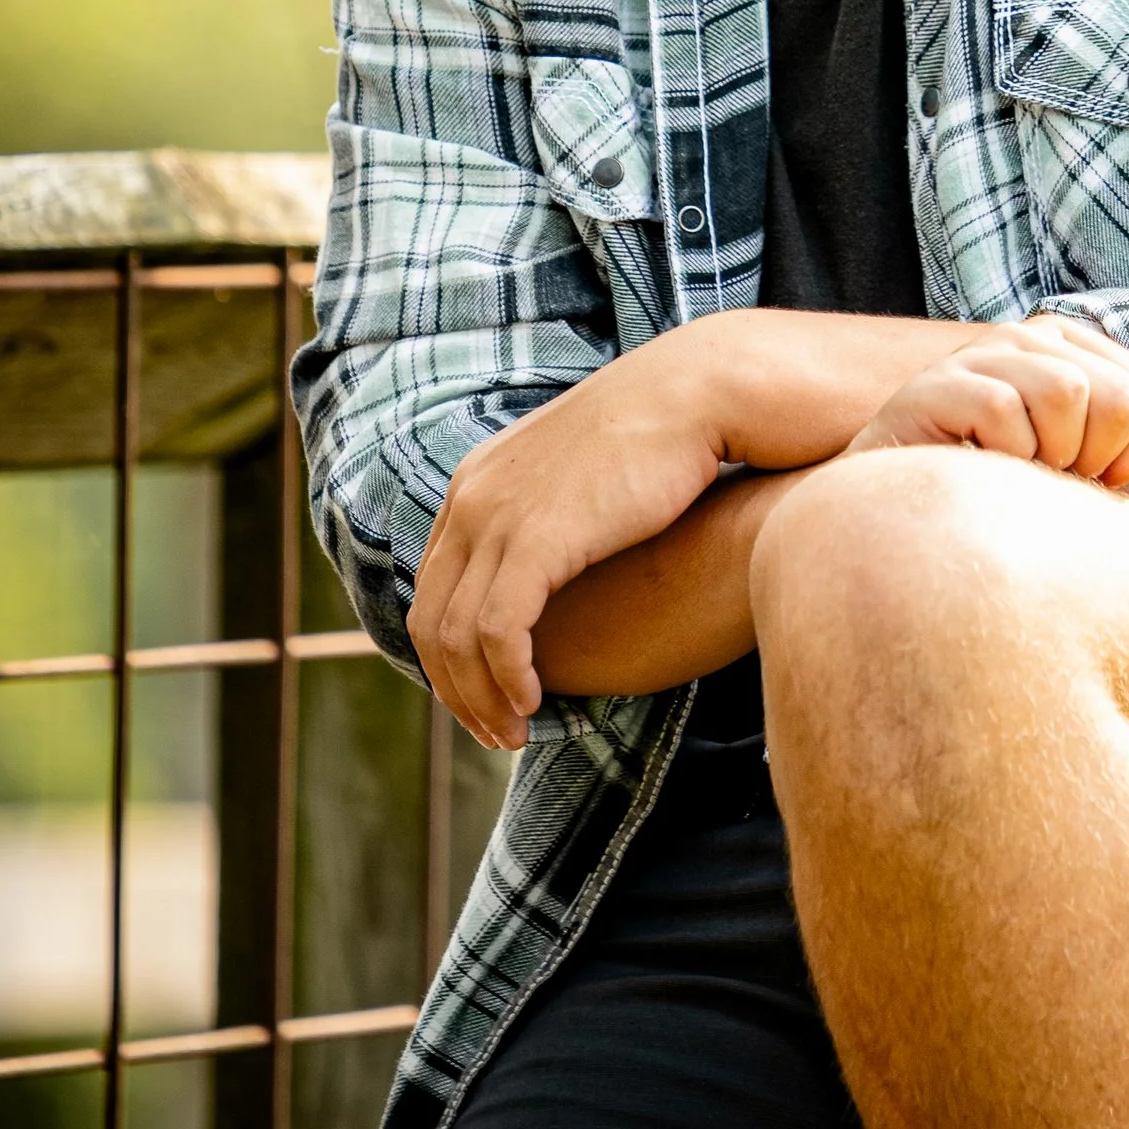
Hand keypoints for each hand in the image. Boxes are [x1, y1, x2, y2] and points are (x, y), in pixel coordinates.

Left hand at [408, 335, 731, 750]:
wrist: (696, 393)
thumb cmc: (660, 438)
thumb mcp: (583, 477)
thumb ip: (553, 515)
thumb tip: (561, 565)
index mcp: (476, 482)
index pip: (435, 587)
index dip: (451, 654)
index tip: (486, 695)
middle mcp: (472, 498)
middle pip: (431, 617)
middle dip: (456, 688)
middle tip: (495, 734)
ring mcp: (497, 516)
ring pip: (457, 634)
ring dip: (480, 697)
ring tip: (516, 733)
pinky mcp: (535, 537)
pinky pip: (497, 630)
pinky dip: (508, 677)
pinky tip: (534, 702)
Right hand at [846, 315, 1128, 487]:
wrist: (903, 526)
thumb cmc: (1003, 496)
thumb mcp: (1086, 467)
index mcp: (1069, 348)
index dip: (1128, 457)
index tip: (1082, 478)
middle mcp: (1027, 338)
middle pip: (1120, 397)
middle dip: (1092, 461)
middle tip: (1044, 480)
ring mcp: (979, 356)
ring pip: (1069, 395)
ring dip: (1048, 460)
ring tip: (1011, 473)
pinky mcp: (936, 385)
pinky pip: (1006, 415)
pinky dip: (1002, 462)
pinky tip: (975, 470)